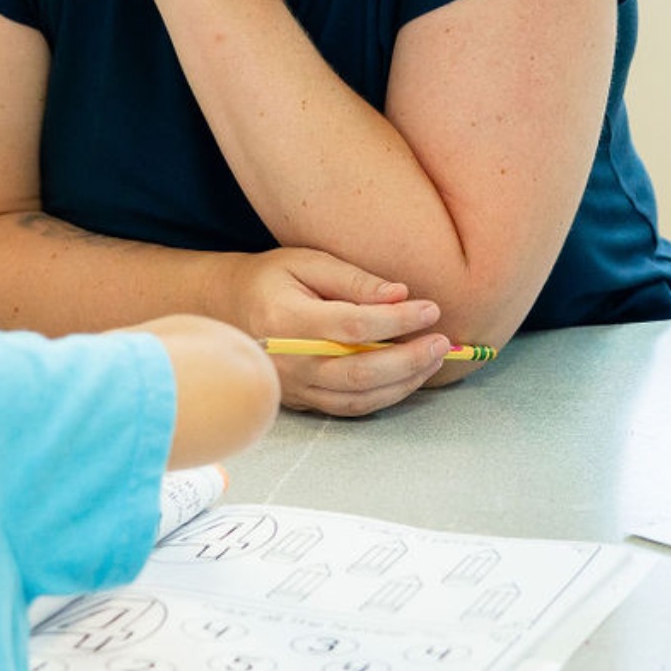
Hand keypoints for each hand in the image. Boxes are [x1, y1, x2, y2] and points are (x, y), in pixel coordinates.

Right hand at [234, 246, 452, 418]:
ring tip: (434, 360)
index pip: (351, 326)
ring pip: (357, 397)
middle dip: (408, 359)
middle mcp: (288, 361)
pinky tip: (409, 377)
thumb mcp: (308, 262)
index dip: (396, 320)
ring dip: (403, 382)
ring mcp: (293, 387)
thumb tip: (400, 295)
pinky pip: (349, 408)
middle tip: (442, 342)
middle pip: (358, 370)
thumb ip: (354, 279)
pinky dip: (384, 396)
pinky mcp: (301, 400)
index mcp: (286, 319)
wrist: (228, 308)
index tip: (430, 308)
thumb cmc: (272, 278)